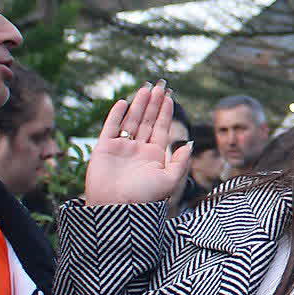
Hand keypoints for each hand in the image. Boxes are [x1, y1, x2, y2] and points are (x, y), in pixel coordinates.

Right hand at [84, 82, 193, 206]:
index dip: (166, 112)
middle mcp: (138, 149)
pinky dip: (116, 114)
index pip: (161, 128)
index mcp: (154, 155)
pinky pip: (111, 127)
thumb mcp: (169, 180)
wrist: (117, 209)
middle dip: (154, 103)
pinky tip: (124, 102)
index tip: (170, 96)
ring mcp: (121, 148)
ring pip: (131, 120)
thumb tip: (189, 143)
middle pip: (148, 120)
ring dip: (139, 104)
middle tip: (160, 85)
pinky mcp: (104, 148)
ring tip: (146, 88)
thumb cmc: (144, 198)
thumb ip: (180, 161)